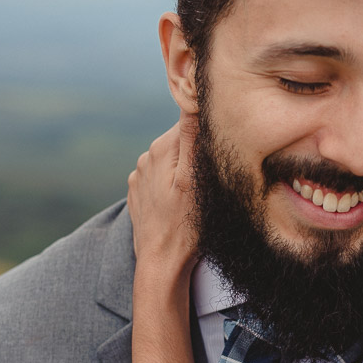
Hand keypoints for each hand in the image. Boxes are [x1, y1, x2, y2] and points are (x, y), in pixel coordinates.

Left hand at [127, 113, 197, 274]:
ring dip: (185, 169)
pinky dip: (172, 184)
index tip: (223, 148)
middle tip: (213, 177)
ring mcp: (139, 174)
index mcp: (162, 148)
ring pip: (171, 160)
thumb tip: (194, 98)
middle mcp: (146, 156)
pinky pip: (161, 177)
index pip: (191, 121)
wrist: (160, 263)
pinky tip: (181, 202)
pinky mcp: (138, 191)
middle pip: (181, 140)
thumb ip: (193, 137)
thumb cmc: (185, 226)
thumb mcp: (196, 180)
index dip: (211, 131)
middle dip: (197, 152)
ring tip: (197, 193)